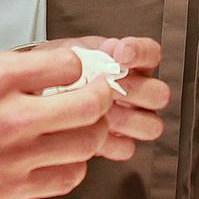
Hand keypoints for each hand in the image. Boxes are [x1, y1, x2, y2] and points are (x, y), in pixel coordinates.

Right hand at [0, 41, 168, 198]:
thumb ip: (8, 69)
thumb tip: (49, 71)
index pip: (68, 64)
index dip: (77, 65)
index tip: (75, 70)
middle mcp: (9, 118)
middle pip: (90, 106)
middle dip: (102, 97)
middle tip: (98, 94)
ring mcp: (14, 159)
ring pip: (86, 145)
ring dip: (91, 132)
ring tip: (80, 126)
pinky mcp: (11, 190)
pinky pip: (67, 178)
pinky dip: (73, 166)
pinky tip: (59, 156)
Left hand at [32, 35, 170, 143]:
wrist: (39, 97)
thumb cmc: (57, 73)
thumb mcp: (68, 53)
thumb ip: (91, 50)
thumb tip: (109, 50)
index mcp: (129, 63)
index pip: (152, 54)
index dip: (140, 53)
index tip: (120, 54)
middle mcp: (136, 91)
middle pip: (159, 94)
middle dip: (134, 90)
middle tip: (109, 88)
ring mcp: (131, 119)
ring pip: (151, 125)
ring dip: (125, 119)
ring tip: (100, 112)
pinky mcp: (117, 144)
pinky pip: (127, 148)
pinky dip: (109, 142)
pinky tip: (91, 131)